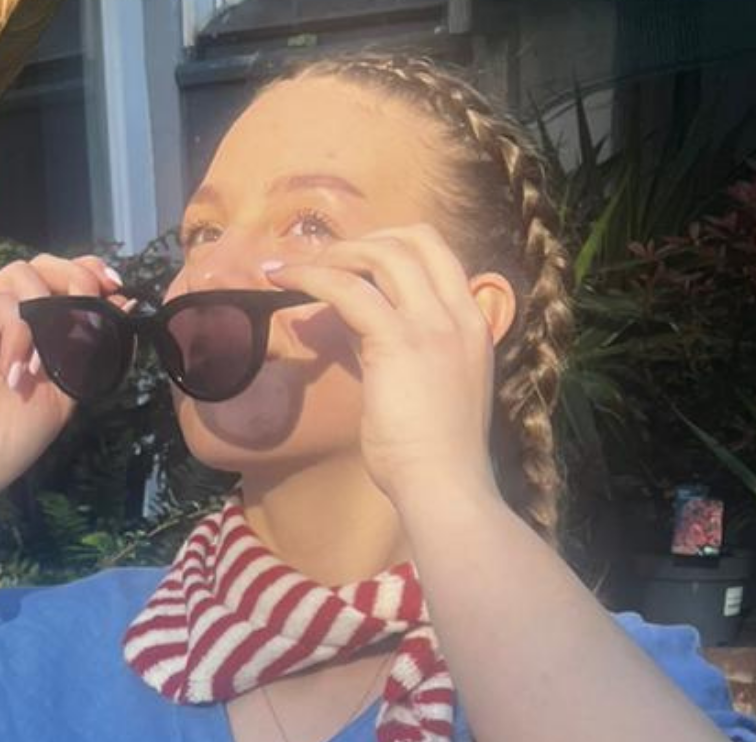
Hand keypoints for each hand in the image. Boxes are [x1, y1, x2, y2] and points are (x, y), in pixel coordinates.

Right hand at [0, 252, 125, 531]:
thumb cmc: (10, 437)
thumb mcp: (65, 393)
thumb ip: (89, 350)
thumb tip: (123, 305)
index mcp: (35, 333)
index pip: (61, 285)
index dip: (89, 275)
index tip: (116, 289)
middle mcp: (9, 317)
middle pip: (44, 267)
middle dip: (76, 278)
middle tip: (93, 306)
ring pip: (23, 272)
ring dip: (48, 309)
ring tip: (45, 363)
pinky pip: (2, 302)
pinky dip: (20, 333)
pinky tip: (18, 372)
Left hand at [263, 225, 506, 513]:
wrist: (445, 488)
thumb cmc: (433, 459)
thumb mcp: (425, 390)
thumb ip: (398, 351)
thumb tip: (357, 325)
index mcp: (473, 325)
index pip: (439, 257)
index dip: (395, 248)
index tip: (357, 266)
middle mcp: (458, 316)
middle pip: (417, 239)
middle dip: (367, 241)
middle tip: (327, 263)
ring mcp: (433, 326)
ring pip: (384, 254)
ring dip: (336, 255)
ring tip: (299, 271)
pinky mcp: (398, 342)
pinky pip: (349, 289)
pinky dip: (311, 277)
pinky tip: (282, 282)